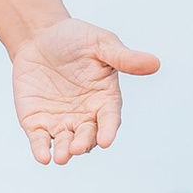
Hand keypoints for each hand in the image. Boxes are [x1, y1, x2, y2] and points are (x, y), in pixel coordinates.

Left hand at [10, 16, 159, 166]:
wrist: (39, 35)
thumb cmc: (75, 38)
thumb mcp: (101, 44)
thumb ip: (123, 58)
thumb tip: (155, 63)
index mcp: (105, 98)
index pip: (109, 119)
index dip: (108, 130)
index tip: (105, 140)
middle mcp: (85, 115)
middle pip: (87, 136)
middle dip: (83, 143)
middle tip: (76, 148)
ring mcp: (61, 120)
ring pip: (65, 142)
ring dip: (63, 151)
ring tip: (60, 157)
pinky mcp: (37, 121)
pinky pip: (40, 139)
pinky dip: (41, 149)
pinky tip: (42, 156)